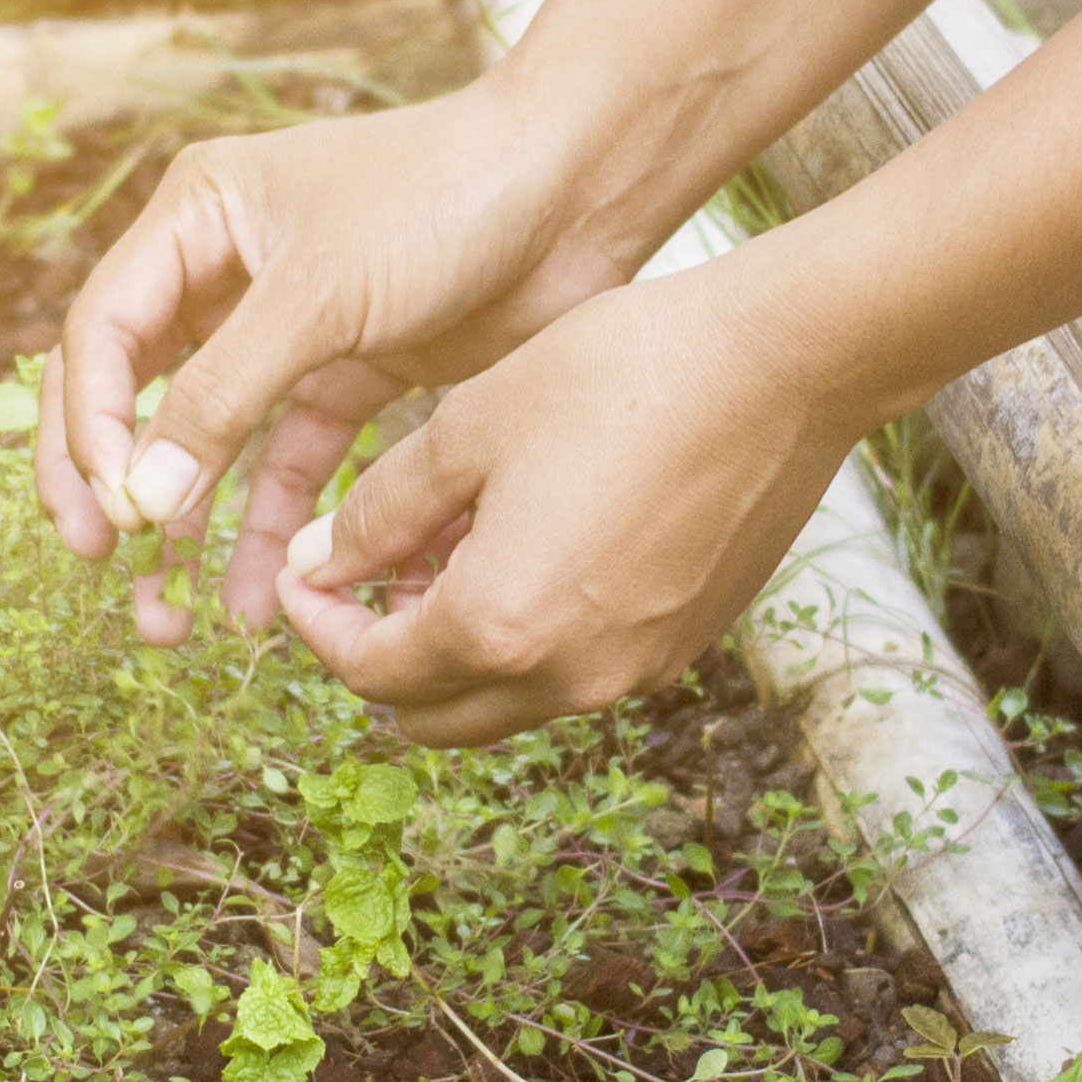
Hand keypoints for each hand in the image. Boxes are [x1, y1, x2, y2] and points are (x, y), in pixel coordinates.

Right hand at [36, 88, 643, 638]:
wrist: (577, 189)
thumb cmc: (442, 200)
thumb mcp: (318, 296)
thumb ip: (222, 396)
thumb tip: (141, 497)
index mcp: (197, 218)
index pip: (103, 335)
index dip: (91, 427)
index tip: (109, 511)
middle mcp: (229, 270)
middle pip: (137, 395)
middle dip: (118, 486)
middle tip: (101, 566)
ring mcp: (291, 328)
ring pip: (211, 442)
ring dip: (188, 526)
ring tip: (171, 617)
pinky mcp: (354, 373)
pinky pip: (290, 462)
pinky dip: (271, 526)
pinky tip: (259, 597)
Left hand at [273, 263, 856, 743]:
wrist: (780, 365)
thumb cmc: (618, 374)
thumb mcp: (468, 428)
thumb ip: (381, 512)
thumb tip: (322, 566)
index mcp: (499, 626)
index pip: (367, 670)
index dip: (316, 623)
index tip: (302, 572)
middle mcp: (568, 677)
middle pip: (431, 717)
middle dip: (378, 656)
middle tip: (363, 576)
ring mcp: (634, 672)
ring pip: (506, 701)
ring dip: (454, 650)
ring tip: (447, 549)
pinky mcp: (683, 647)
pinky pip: (576, 673)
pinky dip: (528, 638)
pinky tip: (526, 546)